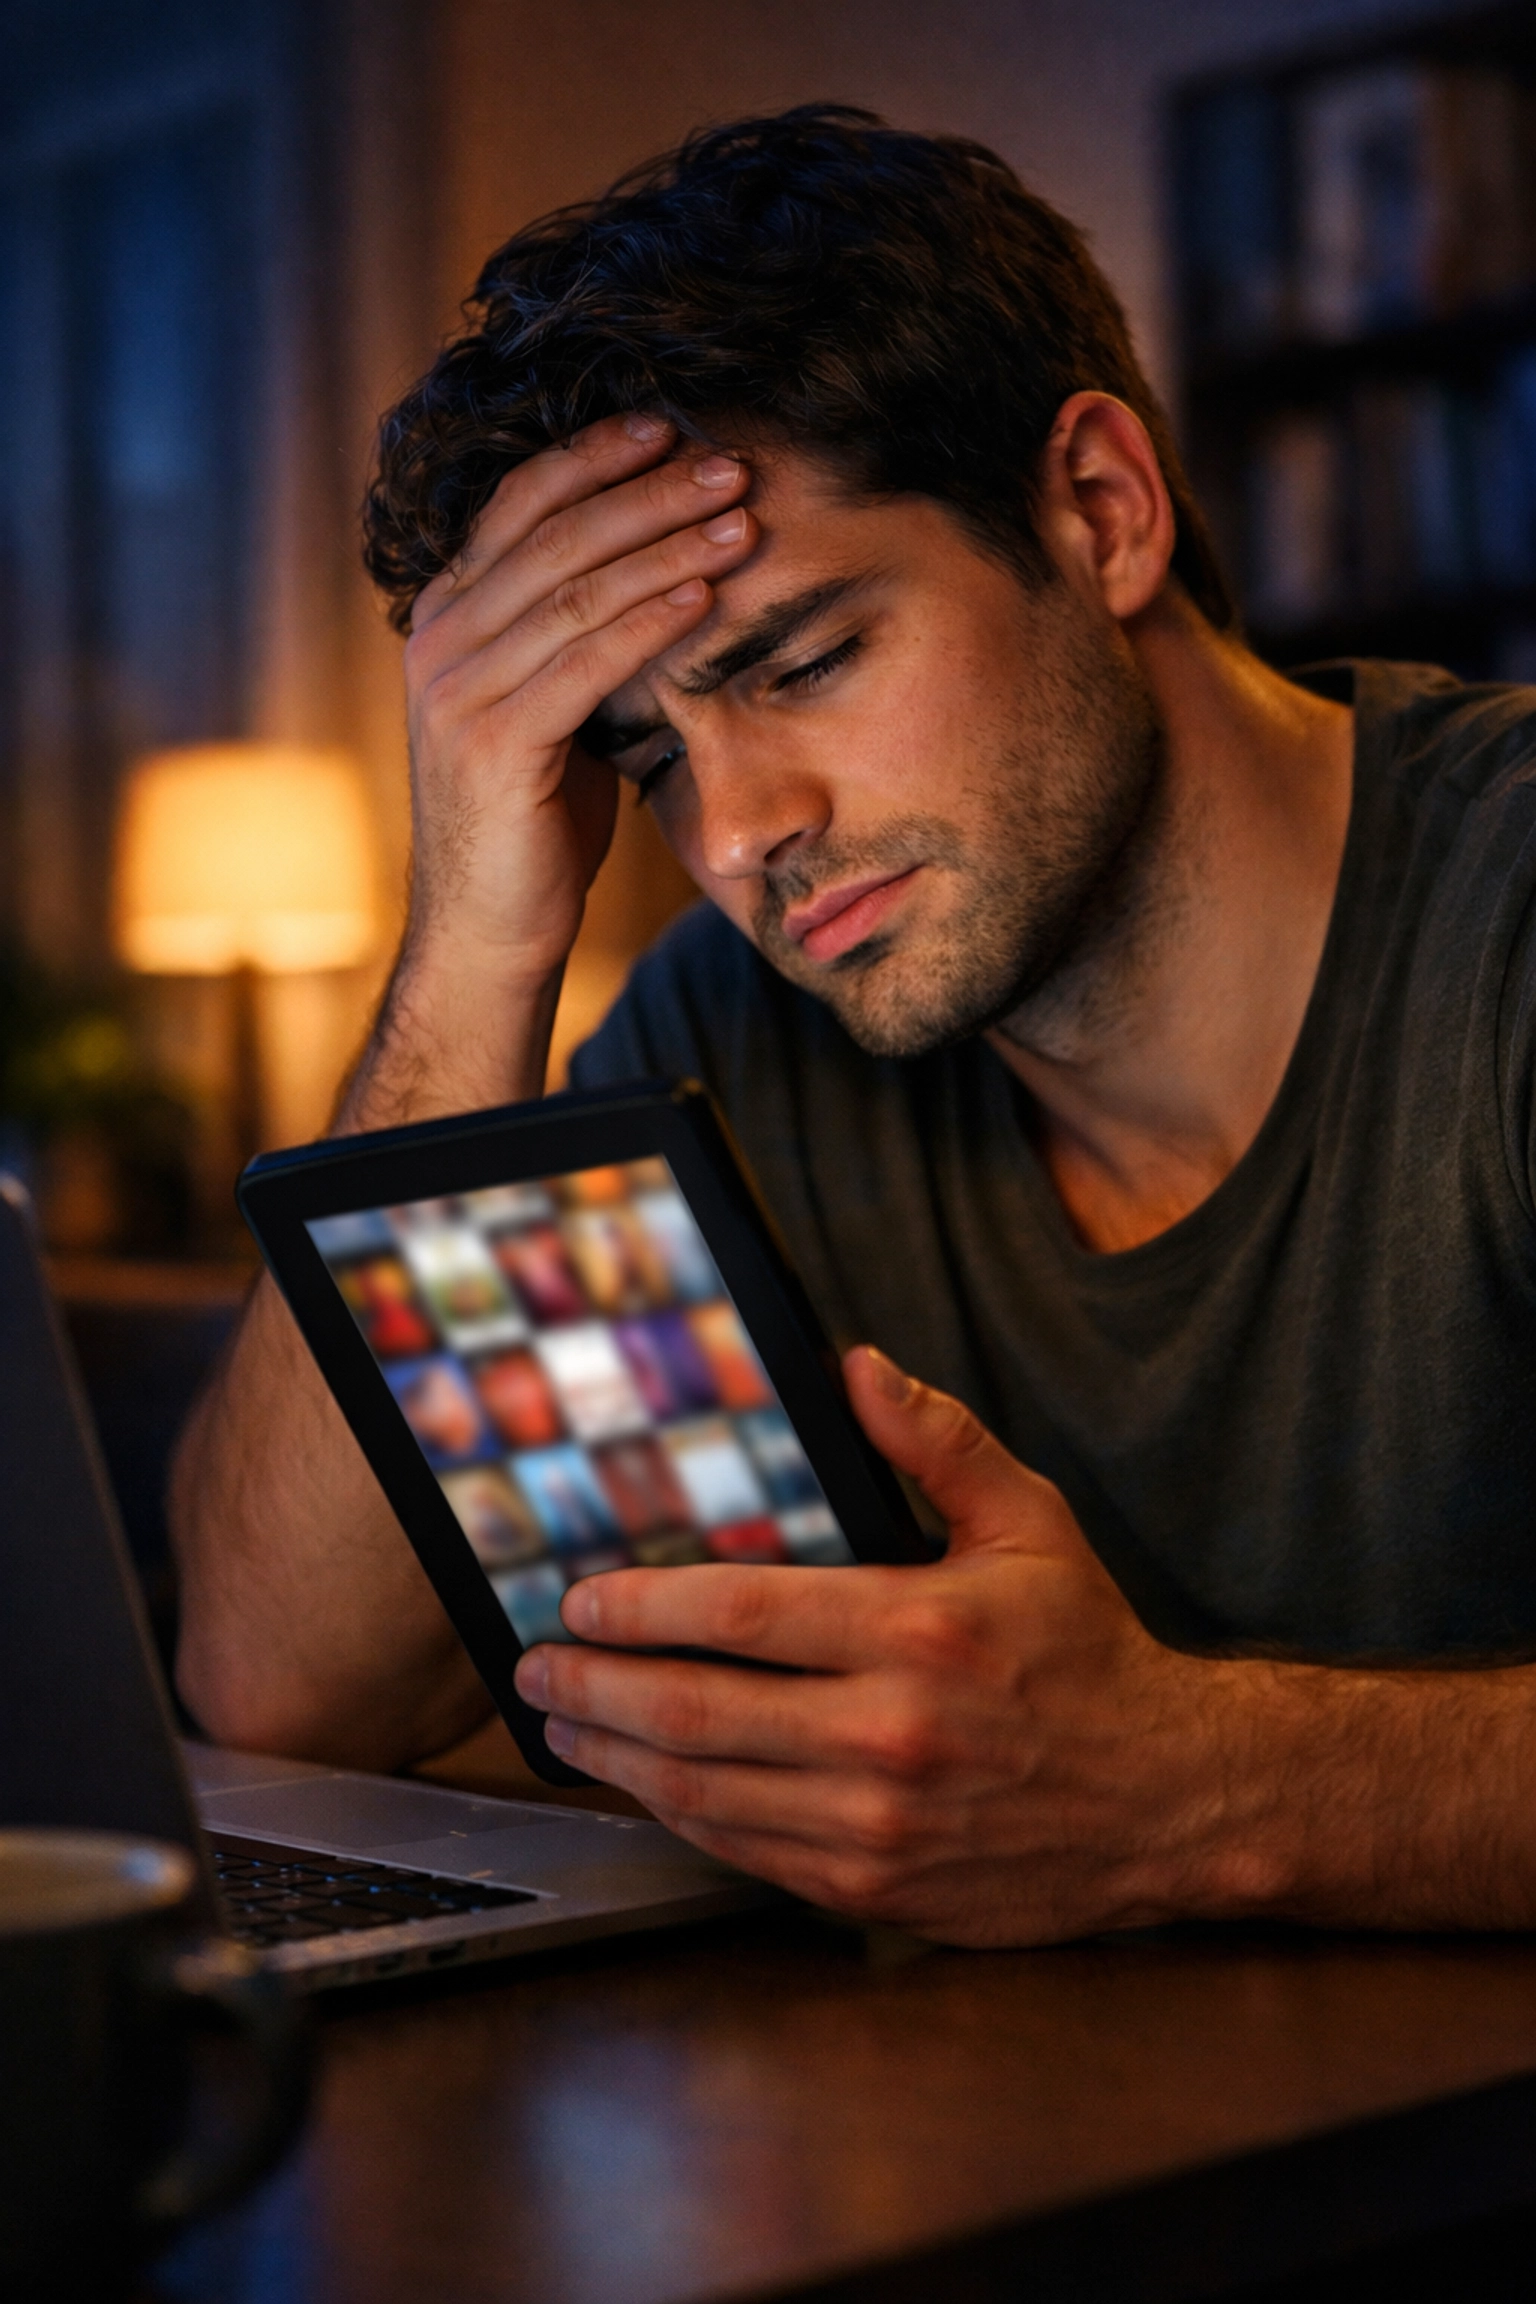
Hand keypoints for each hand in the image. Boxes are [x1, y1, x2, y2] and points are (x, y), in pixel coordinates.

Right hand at [364, 416, 756, 1108]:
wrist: (490, 930)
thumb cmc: (535, 824)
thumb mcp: (551, 708)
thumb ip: (575, 638)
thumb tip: (662, 574)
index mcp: (450, 615)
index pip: (522, 504)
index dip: (595, 457)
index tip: (671, 426)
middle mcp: (441, 638)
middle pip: (554, 532)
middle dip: (647, 490)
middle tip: (730, 461)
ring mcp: (458, 689)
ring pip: (574, 589)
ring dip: (664, 546)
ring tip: (739, 515)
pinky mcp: (492, 743)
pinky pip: (582, 663)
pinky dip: (647, 622)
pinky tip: (704, 595)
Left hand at [514, 1348, 1267, 1945]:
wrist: (1171, 1800)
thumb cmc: (1090, 1653)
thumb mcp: (1031, 1522)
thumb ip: (938, 1441)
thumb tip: (855, 1363)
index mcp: (916, 1631)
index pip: (737, 1613)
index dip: (640, 1607)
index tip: (579, 1601)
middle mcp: (888, 1734)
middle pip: (696, 1712)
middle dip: (593, 1690)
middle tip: (535, 1673)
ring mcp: (878, 1825)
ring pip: (705, 1793)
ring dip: (617, 1760)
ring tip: (564, 1731)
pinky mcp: (878, 1890)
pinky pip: (749, 1853)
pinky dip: (683, 1818)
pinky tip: (649, 1787)